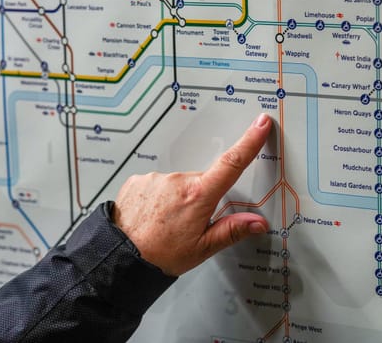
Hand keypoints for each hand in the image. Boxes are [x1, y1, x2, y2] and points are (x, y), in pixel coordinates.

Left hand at [111, 113, 272, 275]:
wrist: (120, 258)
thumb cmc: (160, 255)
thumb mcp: (203, 247)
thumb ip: (232, 230)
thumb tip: (257, 223)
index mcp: (198, 196)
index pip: (232, 163)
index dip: (250, 141)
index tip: (260, 124)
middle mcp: (177, 181)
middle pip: (201, 180)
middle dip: (201, 196)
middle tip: (189, 222)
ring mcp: (156, 178)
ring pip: (178, 183)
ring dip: (178, 197)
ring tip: (167, 222)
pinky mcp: (138, 180)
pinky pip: (157, 184)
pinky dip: (159, 196)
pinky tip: (153, 215)